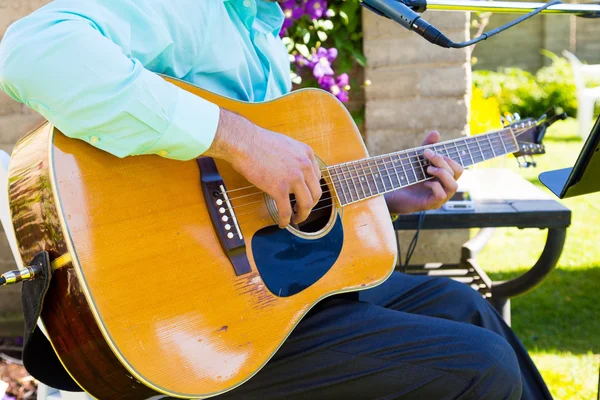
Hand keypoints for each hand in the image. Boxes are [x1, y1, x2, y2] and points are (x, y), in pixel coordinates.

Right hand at [205, 109, 321, 227]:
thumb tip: (291, 170)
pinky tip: (282, 223)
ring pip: (306, 204)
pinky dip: (286, 220)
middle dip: (311, 204)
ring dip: (303, 215)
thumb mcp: (286, 144)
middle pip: (316, 193)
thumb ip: (294, 157)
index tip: (306, 194)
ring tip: (297, 219)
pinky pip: (286, 210)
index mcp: (306, 154)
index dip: (312, 189)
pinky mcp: (279, 189)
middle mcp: (304, 166)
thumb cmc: (258, 141)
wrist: (244, 142)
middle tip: (303, 210)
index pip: (317, 176)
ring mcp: (293, 178)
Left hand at [385, 131, 463, 214]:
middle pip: (458, 172)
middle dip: (443, 161)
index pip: (458, 167)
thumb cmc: (408, 177)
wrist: (393, 193)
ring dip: (442, 173)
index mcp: (446, 177)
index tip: (428, 150)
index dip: (447, 157)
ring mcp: (441, 197)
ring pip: (454, 185)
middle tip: (427, 156)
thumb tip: (436, 133)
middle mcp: (446, 187)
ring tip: (427, 169)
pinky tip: (424, 182)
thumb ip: (427, 147)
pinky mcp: (431, 204)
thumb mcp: (417, 159)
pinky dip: (434, 186)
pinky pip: (441, 195)